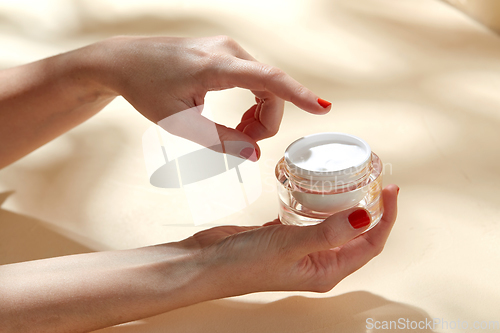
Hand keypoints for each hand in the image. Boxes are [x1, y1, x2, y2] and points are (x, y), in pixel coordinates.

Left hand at [86, 35, 330, 158]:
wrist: (125, 61)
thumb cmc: (146, 89)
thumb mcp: (180, 123)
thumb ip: (219, 140)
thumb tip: (253, 154)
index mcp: (215, 66)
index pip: (268, 79)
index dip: (298, 95)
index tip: (323, 108)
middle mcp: (227, 50)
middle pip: (271, 88)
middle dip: (266, 121)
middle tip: (244, 144)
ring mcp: (228, 48)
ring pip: (265, 84)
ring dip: (260, 113)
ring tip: (238, 132)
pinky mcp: (225, 52)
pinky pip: (254, 78)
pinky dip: (253, 101)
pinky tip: (239, 117)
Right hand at [180, 185, 398, 295]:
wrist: (207, 264)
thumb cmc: (245, 264)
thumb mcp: (291, 245)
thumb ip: (329, 233)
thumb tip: (367, 218)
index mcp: (327, 271)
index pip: (371, 244)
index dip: (386, 218)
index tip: (391, 192)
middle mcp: (319, 262)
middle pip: (358, 235)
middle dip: (372, 210)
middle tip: (377, 182)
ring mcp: (302, 250)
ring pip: (335, 226)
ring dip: (347, 207)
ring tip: (354, 183)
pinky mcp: (285, 237)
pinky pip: (311, 220)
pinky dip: (320, 206)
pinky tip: (319, 192)